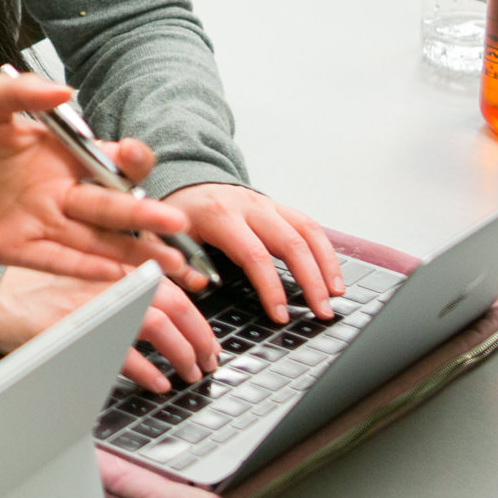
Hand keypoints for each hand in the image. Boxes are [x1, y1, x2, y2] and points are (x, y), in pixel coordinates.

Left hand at [0, 68, 196, 287]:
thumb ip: (21, 93)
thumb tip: (63, 89)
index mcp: (54, 151)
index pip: (107, 160)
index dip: (128, 161)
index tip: (136, 157)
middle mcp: (54, 188)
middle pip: (112, 206)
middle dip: (147, 218)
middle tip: (178, 226)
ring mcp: (37, 220)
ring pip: (97, 240)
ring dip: (132, 254)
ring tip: (171, 265)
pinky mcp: (14, 247)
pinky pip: (61, 261)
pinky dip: (91, 270)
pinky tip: (120, 278)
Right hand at [0, 264, 214, 393]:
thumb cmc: (39, 293)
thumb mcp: (86, 282)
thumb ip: (123, 291)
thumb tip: (166, 318)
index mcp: (113, 267)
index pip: (170, 284)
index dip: (197, 314)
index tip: (208, 337)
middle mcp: (107, 280)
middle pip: (172, 302)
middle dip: (199, 335)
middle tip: (209, 359)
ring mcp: (92, 304)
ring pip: (156, 322)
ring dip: (182, 352)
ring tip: (190, 372)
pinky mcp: (76, 329)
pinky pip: (123, 352)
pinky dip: (147, 371)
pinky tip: (157, 383)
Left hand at [163, 182, 341, 323]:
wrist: (182, 182)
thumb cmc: (173, 216)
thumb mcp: (161, 238)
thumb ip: (176, 264)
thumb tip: (201, 285)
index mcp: (218, 215)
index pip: (254, 254)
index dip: (271, 287)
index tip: (280, 315)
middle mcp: (247, 205)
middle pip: (290, 242)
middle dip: (310, 280)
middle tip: (321, 312)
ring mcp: (266, 204)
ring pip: (307, 231)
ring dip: (326, 265)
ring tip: (335, 296)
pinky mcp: (277, 207)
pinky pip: (308, 226)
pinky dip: (325, 250)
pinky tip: (332, 274)